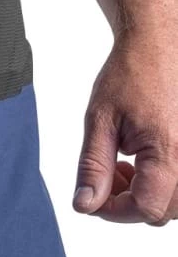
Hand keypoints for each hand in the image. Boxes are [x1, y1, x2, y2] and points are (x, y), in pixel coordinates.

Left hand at [74, 17, 177, 224]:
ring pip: (172, 203)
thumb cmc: (132, 73)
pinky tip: (140, 161)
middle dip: (127, 203)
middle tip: (107, 174)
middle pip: (161, 212)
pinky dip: (158, 182)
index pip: (146, 209)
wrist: (159, 45)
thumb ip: (94, 166)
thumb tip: (86, 205)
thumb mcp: (100, 120)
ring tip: (123, 165)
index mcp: (168, 152)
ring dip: (143, 194)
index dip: (114, 211)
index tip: (93, 198)